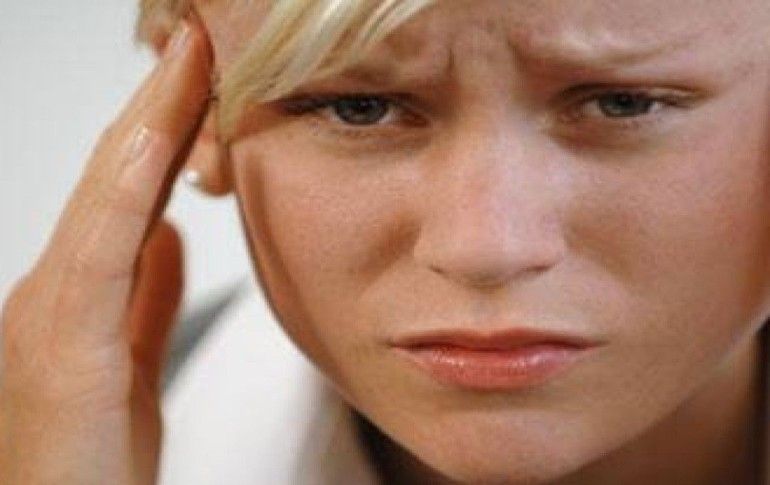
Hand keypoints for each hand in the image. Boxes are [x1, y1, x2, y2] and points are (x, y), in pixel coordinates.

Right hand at [0, 14, 211, 484]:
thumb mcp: (131, 362)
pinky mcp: (63, 351)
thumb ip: (144, 296)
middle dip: (158, 100)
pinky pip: (100, 253)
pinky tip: (157, 138)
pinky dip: (127, 189)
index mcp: (78, 292)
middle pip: (116, 174)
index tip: (202, 68)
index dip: (163, 123)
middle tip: (195, 35)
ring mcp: (50, 314)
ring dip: (149, 120)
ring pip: (107, 195)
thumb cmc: (89, 461)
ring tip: (188, 55)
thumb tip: (168, 237)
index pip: (128, 186)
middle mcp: (54, 289)